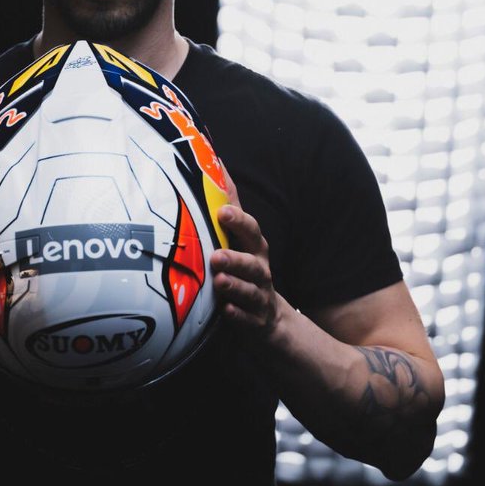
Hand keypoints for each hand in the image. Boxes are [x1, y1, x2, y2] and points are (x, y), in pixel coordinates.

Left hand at [211, 202, 282, 342]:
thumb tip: (217, 164)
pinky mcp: (254, 320)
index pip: (250, 232)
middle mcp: (260, 271)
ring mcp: (258, 297)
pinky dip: (237, 314)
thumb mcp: (242, 237)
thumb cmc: (247, 267)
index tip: (222, 212)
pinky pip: (246, 318)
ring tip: (219, 280)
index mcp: (255, 249)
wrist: (268, 316)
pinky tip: (226, 310)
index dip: (239, 221)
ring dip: (235, 285)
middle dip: (235, 258)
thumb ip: (230, 204)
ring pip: (249, 290)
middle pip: (252, 263)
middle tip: (215, 256)